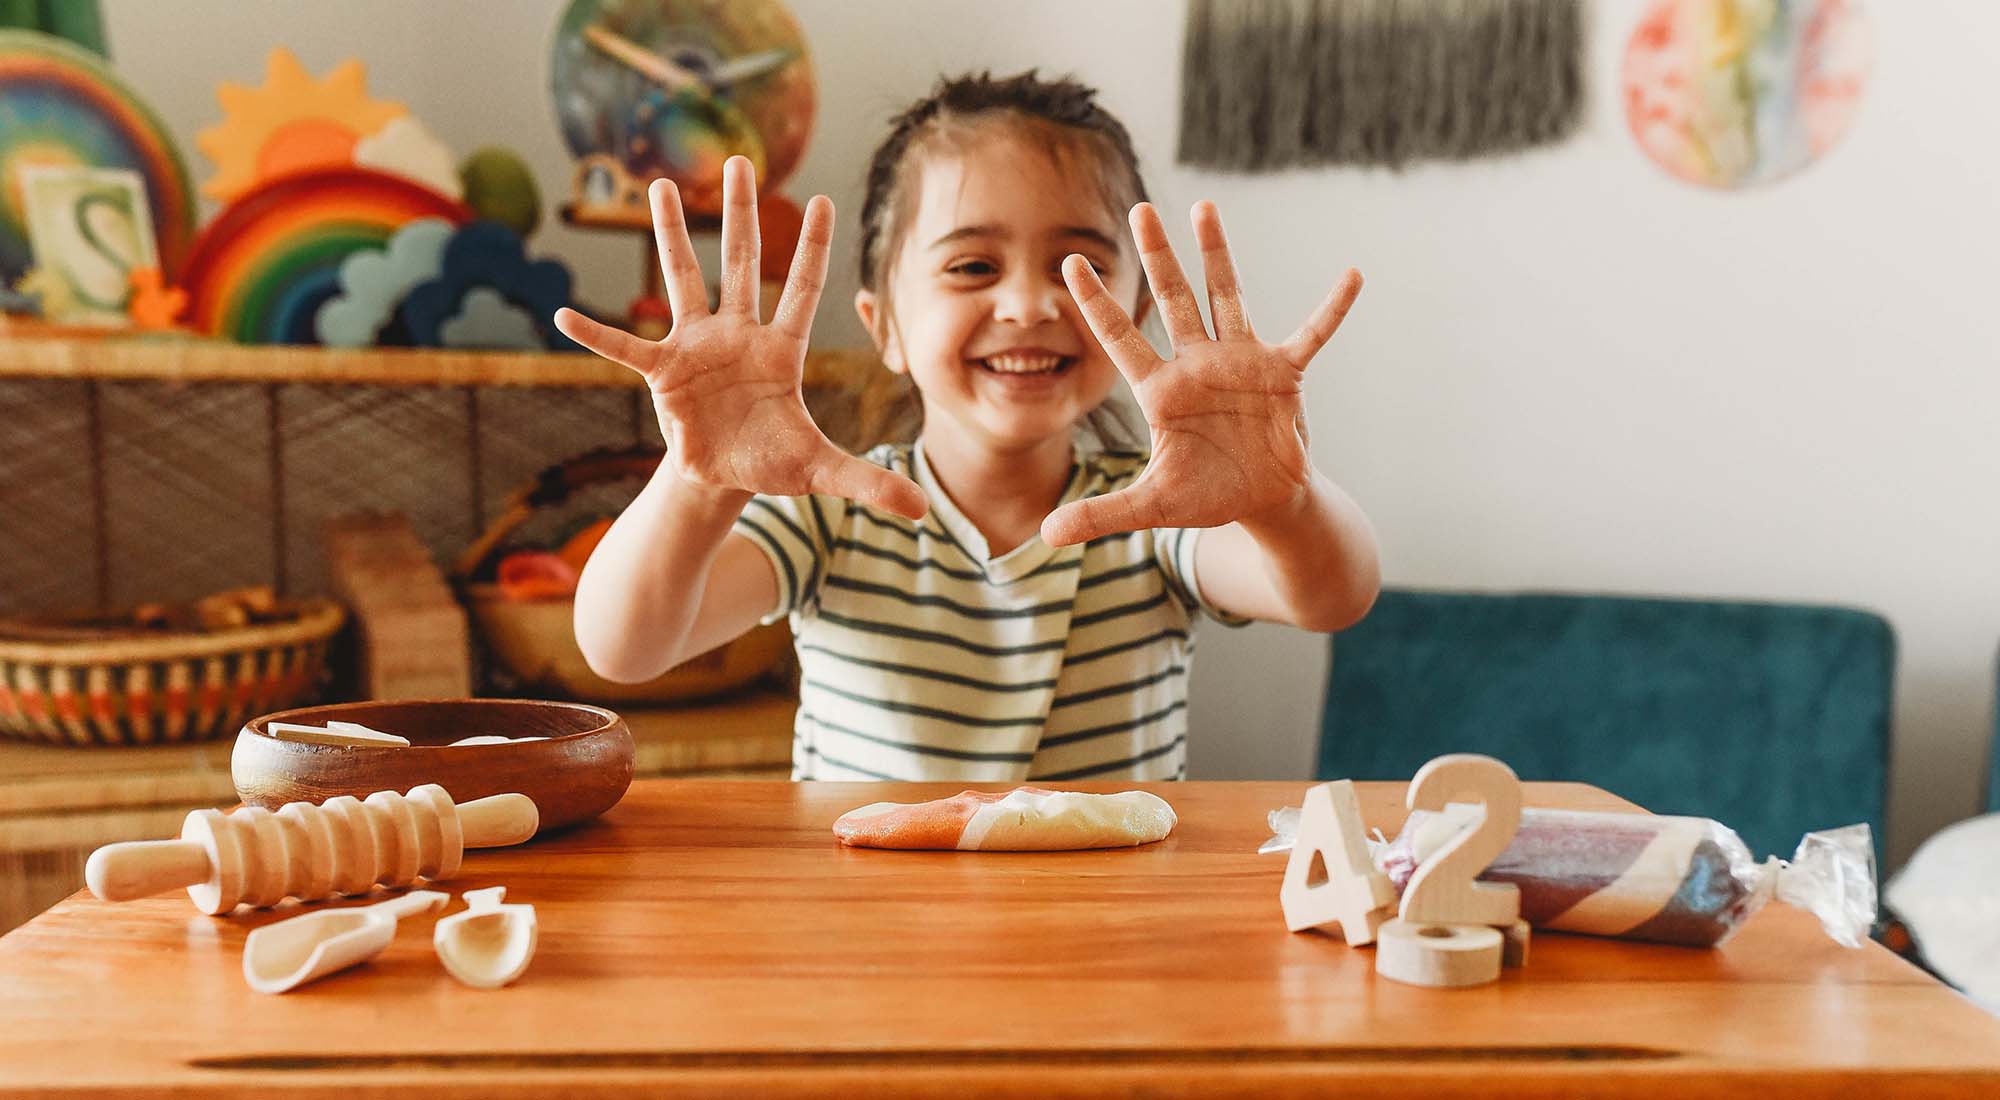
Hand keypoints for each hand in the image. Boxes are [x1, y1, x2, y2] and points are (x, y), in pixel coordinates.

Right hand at [554, 156, 926, 518]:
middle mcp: (738, 335)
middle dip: (741, 214)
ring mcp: (698, 347)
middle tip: (740, 160)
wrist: (724, 478)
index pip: (800, 290)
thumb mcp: (822, 472)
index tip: (823, 199)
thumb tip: (920, 511)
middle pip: (740, 263)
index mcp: (781, 351)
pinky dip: (596, 335)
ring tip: (659, 185)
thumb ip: (869, 482)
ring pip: (684, 280)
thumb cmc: (773, 461)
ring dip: (670, 235)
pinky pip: (625, 349)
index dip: (812, 248)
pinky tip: (563, 316)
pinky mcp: (664, 372)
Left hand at [1042, 201, 1361, 545]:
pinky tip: (1352, 276)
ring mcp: (1240, 364)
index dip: (1096, 304)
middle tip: (1140, 208)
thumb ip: (1102, 514)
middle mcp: (1197, 365)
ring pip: (1226, 297)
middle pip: (1173, 300)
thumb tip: (1047, 535)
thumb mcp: (1151, 507)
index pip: (1120, 339)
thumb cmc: (1206, 496)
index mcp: (1161, 391)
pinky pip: (1311, 335)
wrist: (1262, 501)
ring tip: (1204, 206)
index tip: (1070, 263)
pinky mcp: (1283, 374)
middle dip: (1158, 256)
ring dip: (1217, 254)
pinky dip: (1332, 309)